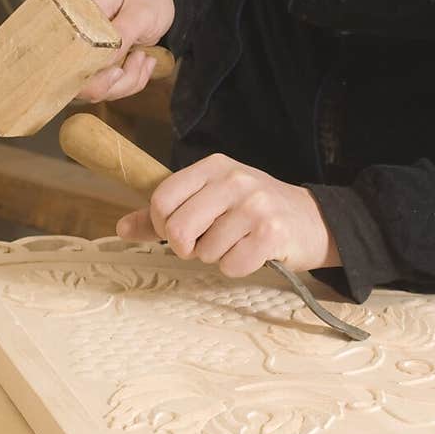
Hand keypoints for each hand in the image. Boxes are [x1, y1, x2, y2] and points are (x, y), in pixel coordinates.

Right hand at [76, 0, 174, 102]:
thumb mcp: (140, 12)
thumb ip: (122, 34)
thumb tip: (105, 62)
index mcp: (76, 18)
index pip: (63, 54)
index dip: (84, 74)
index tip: (115, 71)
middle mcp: (76, 40)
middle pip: (77, 82)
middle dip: (112, 83)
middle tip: (137, 58)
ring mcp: (87, 57)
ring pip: (97, 90)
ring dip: (128, 80)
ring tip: (143, 55)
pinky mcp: (100, 68)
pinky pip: (112, 89)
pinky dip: (134, 81)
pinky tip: (144, 60)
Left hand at [116, 153, 341, 276]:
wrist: (312, 220)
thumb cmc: (254, 211)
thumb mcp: (211, 200)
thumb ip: (165, 213)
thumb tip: (121, 227)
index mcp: (214, 166)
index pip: (162, 199)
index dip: (160, 225)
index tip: (178, 232)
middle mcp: (234, 179)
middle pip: (177, 230)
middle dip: (188, 247)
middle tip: (207, 243)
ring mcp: (255, 205)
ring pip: (205, 252)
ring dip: (217, 257)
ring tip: (238, 242)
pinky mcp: (272, 233)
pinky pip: (231, 265)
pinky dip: (238, 267)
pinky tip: (253, 252)